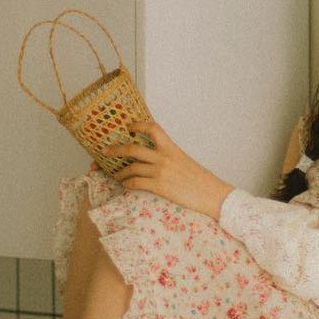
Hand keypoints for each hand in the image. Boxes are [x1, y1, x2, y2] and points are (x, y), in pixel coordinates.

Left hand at [104, 121, 233, 218]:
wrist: (212, 194)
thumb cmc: (201, 180)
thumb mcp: (185, 161)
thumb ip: (170, 157)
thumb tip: (156, 158)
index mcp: (172, 148)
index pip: (153, 128)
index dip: (139, 125)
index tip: (129, 126)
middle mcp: (164, 157)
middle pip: (133, 149)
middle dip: (116, 150)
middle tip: (106, 151)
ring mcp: (161, 172)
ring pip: (132, 168)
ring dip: (121, 172)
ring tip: (117, 176)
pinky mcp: (160, 187)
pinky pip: (136, 183)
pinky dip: (128, 184)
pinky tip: (126, 185)